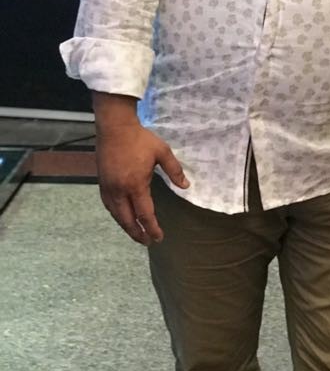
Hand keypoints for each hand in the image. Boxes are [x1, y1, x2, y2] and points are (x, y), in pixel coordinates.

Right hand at [96, 116, 188, 244]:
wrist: (115, 128)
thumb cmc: (140, 139)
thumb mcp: (162, 152)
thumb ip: (174, 170)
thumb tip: (186, 186)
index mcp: (136, 185)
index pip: (144, 214)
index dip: (152, 227)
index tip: (159, 237)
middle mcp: (119, 191)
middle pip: (127, 220)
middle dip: (138, 233)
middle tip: (148, 242)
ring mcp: (108, 188)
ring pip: (116, 215)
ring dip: (126, 227)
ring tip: (136, 233)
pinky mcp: (102, 183)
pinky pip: (109, 206)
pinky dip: (117, 215)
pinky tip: (122, 216)